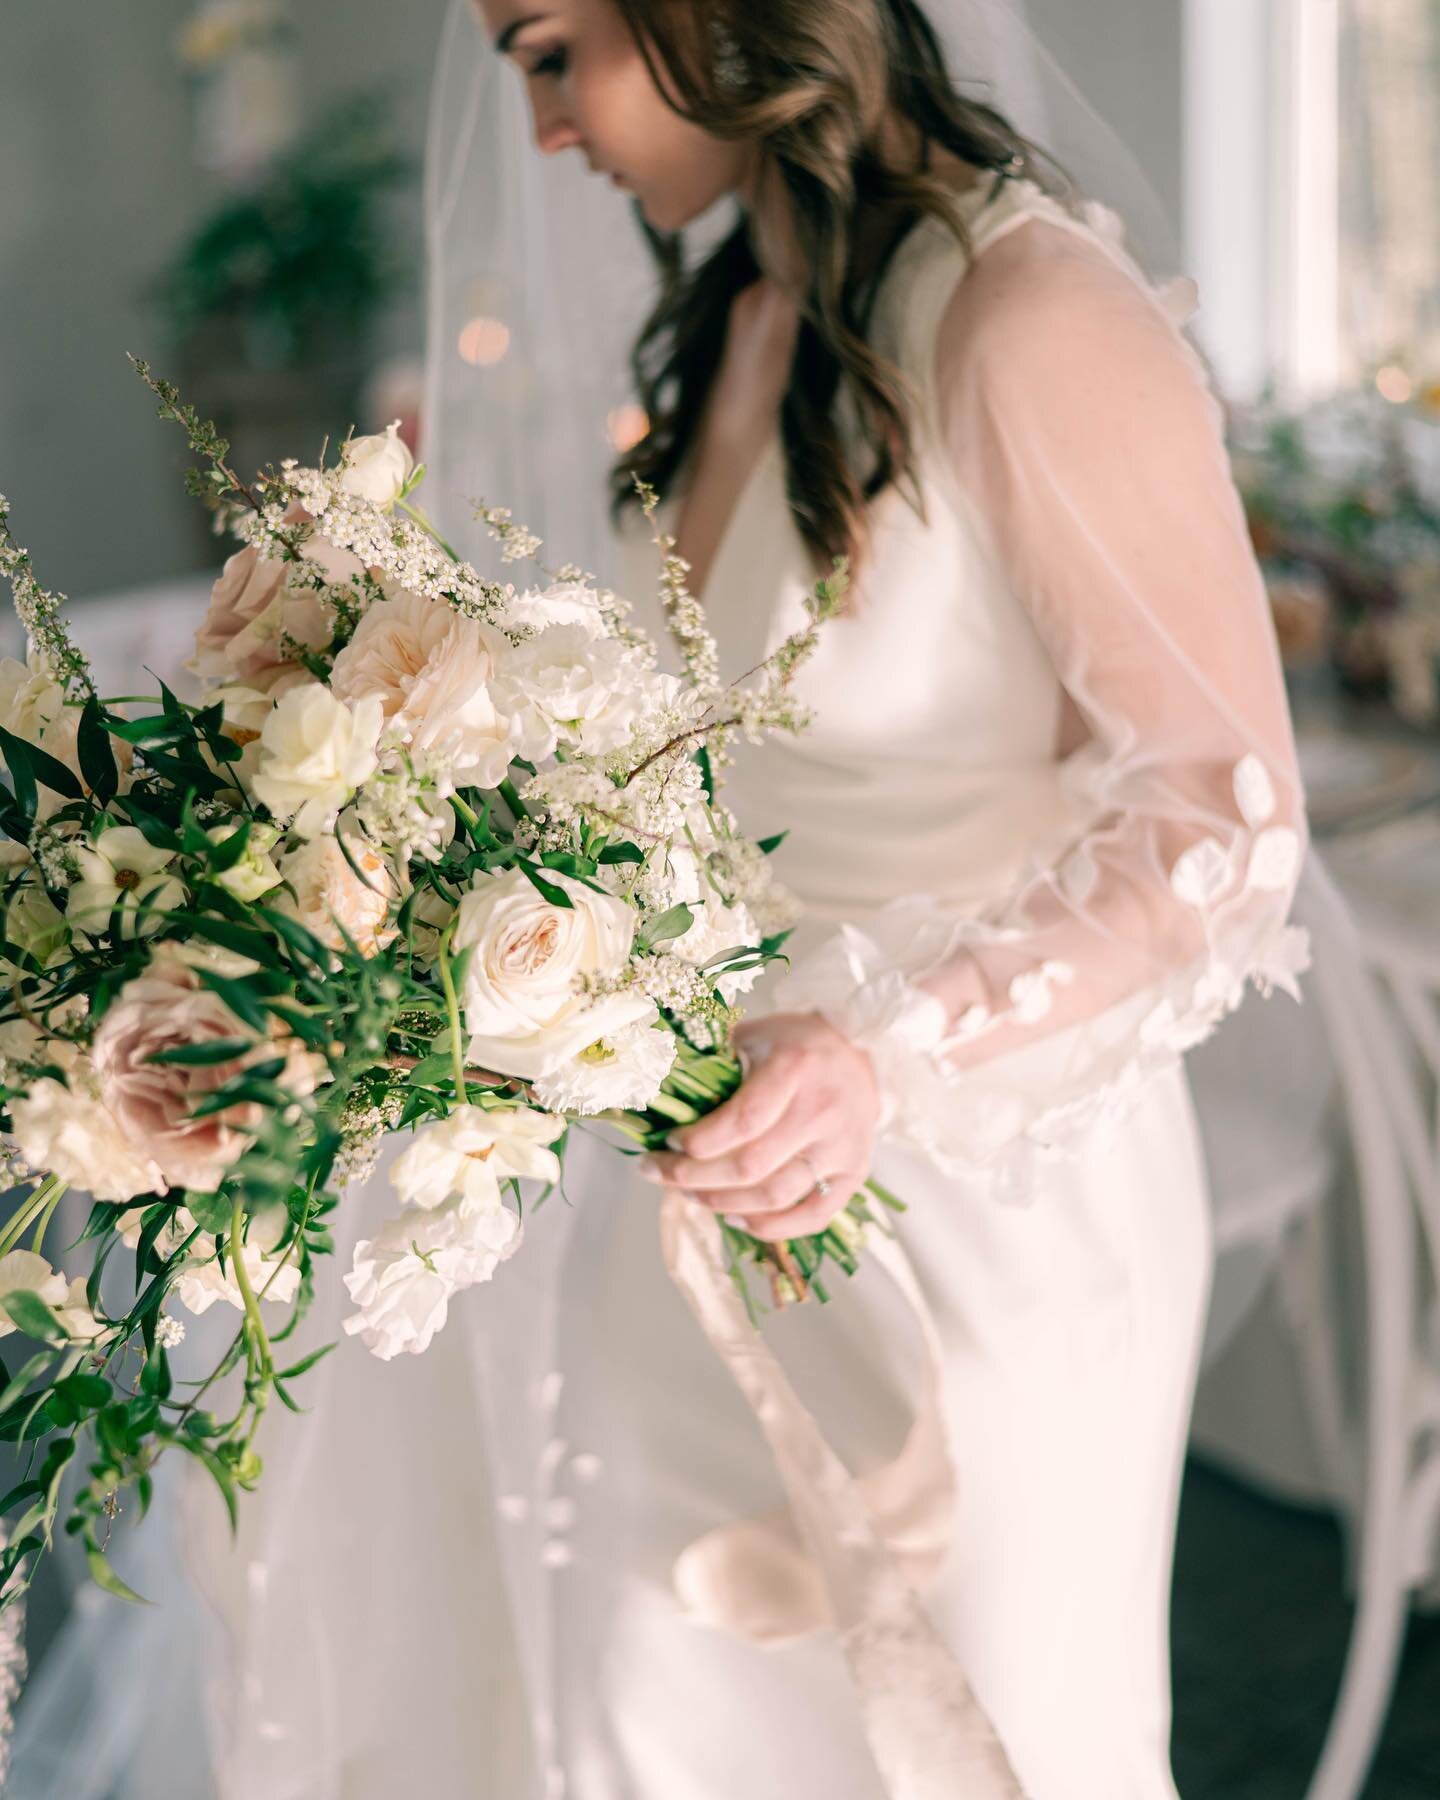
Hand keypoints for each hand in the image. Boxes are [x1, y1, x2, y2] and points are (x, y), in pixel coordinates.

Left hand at [637, 1012, 880, 1240]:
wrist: (859, 1052)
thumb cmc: (796, 1044)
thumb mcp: (754, 1036)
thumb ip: (714, 1064)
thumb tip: (660, 1096)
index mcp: (795, 1069)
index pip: (742, 1121)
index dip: (699, 1141)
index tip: (668, 1141)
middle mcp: (822, 1111)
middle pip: (750, 1165)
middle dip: (693, 1176)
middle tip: (659, 1173)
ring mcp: (842, 1147)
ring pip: (774, 1196)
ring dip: (722, 1202)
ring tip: (690, 1194)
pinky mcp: (854, 1173)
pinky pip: (813, 1217)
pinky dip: (771, 1228)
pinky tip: (736, 1219)